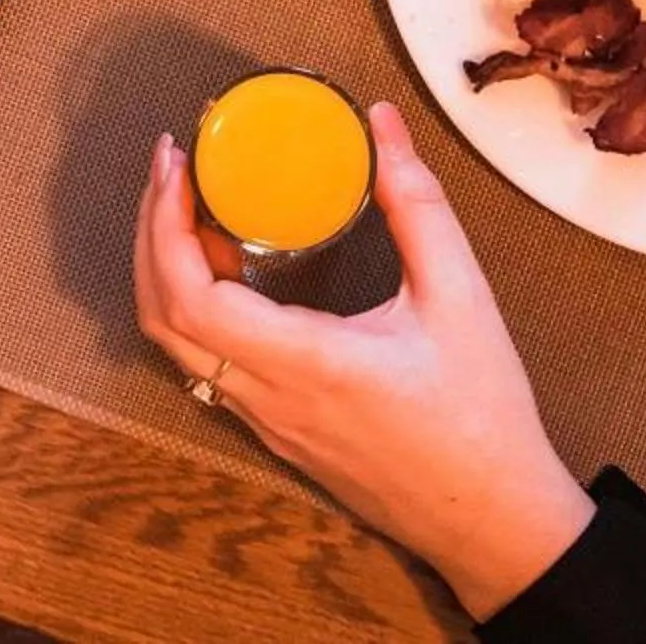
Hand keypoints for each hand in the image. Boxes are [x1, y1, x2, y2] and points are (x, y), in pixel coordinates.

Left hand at [132, 102, 594, 618]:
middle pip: (161, 317)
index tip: (176, 166)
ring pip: (178, 347)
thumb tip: (382, 125)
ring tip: (195, 207)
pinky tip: (231, 268)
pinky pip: (208, 366)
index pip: (190, 297)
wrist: (493, 520)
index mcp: (304, 364)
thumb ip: (416, 204)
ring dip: (166, 272)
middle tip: (173, 169)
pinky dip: (195, 308)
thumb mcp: (460, 296)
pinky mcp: (277, 433)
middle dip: (151, 233)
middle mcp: (268, 399)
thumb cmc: (481, 416)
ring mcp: (266, 423)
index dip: (165, 225)